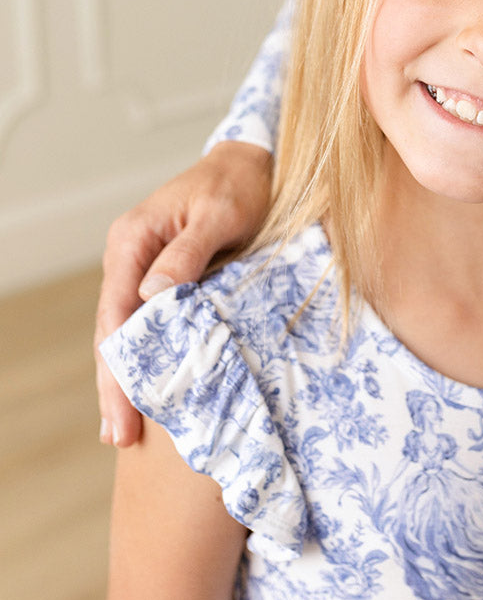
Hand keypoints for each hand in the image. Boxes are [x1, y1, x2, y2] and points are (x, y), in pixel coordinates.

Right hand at [95, 141, 272, 446]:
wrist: (251, 163)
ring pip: (128, 330)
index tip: (124, 410)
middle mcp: (129, 255)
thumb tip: (154, 295)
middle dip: (115, 383)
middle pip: (114, 329)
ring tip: (126, 428)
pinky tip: (150, 385)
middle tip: (119, 436)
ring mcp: (143, 266)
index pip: (116, 313)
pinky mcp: (165, 275)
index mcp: (132, 240)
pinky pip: (150, 320)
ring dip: (129, 375)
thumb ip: (188, 252)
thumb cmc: (238, 185)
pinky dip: (149, 354)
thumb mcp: (219, 214)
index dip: (118, 365)